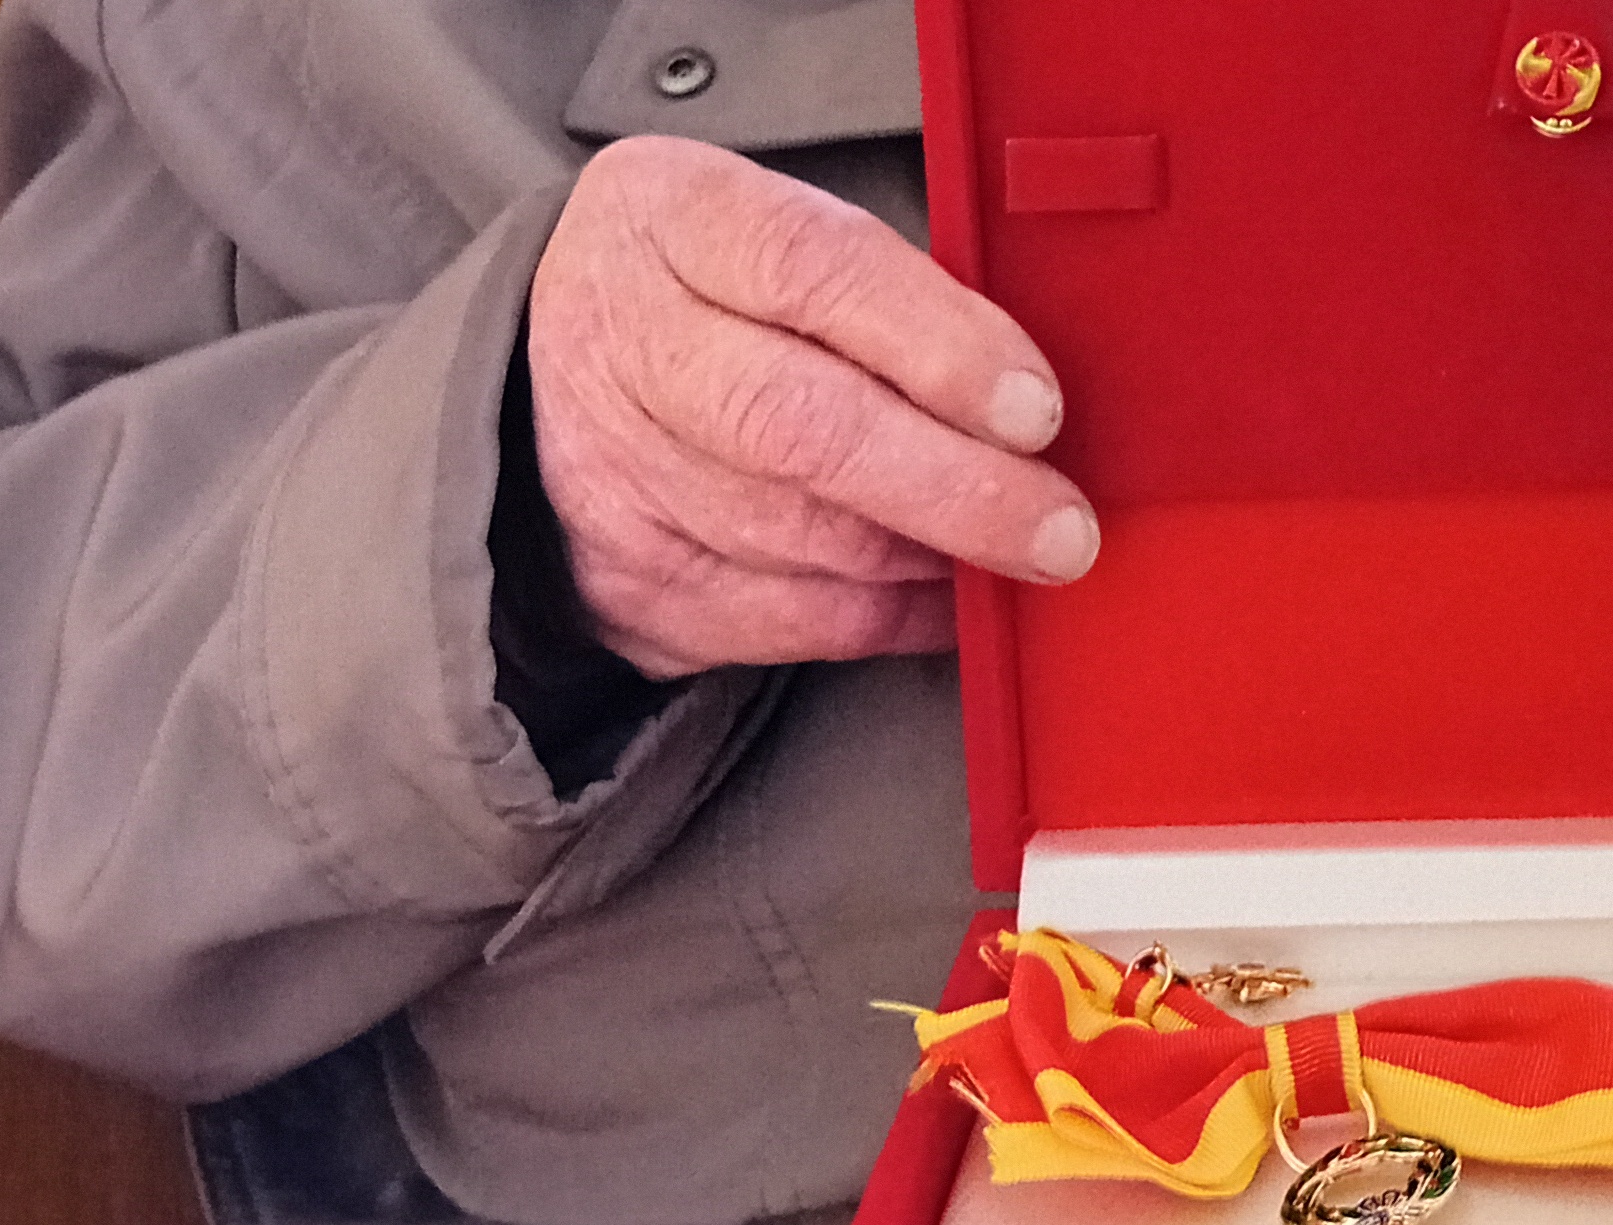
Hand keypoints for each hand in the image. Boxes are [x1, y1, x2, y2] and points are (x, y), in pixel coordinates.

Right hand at [525, 136, 1097, 677]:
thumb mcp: (777, 237)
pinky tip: (953, 590)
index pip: (811, 269)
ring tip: (1017, 549)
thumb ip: (894, 294)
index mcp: (671, 215)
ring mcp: (616, 473)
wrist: (554, 392)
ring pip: (810, 540)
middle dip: (956, 488)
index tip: (1037, 407)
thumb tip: (1037, 397)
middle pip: (803, 427)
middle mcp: (627, 339)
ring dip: (935, 555)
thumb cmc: (717, 302)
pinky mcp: (638, 584)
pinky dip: (901, 614)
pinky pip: (802, 621)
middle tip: (1058, 529)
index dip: (938, 346)